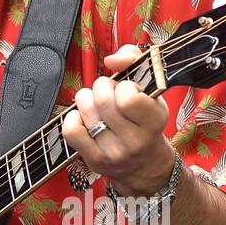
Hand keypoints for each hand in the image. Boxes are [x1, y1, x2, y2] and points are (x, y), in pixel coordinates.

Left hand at [61, 44, 174, 196]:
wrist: (146, 164)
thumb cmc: (146, 121)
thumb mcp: (151, 91)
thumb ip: (133, 61)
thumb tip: (111, 60)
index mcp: (154, 121)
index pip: (128, 98)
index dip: (123, 86)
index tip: (128, 90)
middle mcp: (135, 140)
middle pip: (102, 100)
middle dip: (101, 87)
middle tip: (107, 92)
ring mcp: (113, 153)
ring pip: (85, 111)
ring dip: (86, 100)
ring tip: (96, 104)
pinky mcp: (94, 160)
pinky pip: (71, 130)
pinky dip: (73, 118)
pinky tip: (84, 118)